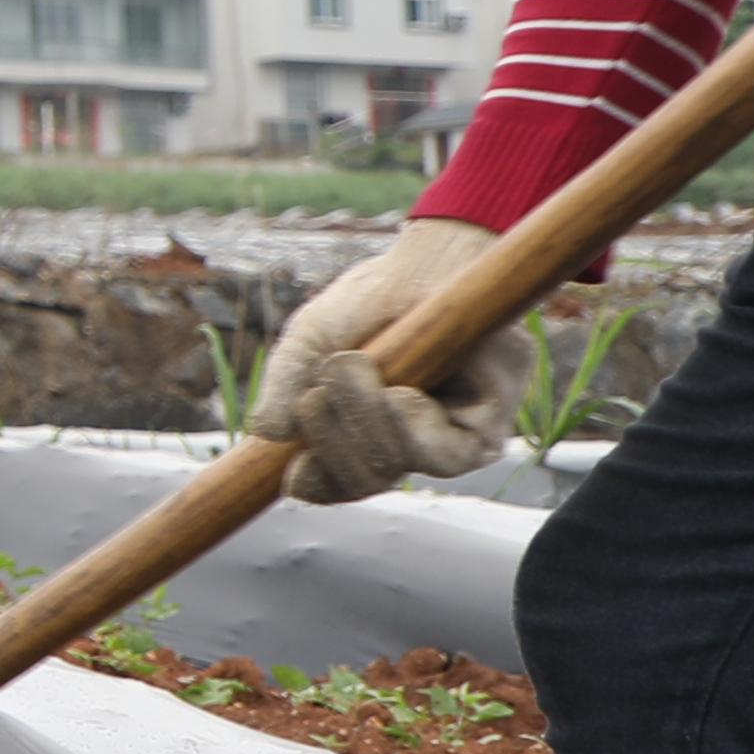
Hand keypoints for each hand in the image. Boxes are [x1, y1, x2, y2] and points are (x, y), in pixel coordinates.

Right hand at [252, 213, 535, 500]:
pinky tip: (402, 393)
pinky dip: (411, 426)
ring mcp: (445, 442)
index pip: (330, 484)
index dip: (310, 479)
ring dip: (364, 423)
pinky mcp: (486, 430)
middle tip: (316, 396)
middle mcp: (401, 447)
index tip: (292, 462)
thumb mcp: (308, 344)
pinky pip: (444, 457)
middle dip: (330, 441)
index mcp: (355, 437)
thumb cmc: (367, 304)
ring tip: (354, 367)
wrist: (425, 268)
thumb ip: (283, 386)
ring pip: (396, 469)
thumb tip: (267, 434)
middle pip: (361, 482)